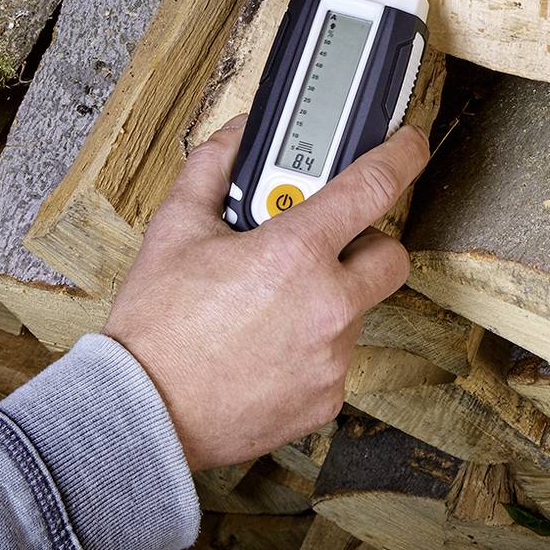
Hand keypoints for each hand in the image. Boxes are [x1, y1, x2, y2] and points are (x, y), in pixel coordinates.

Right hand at [104, 116, 428, 470]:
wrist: (142, 415)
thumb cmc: (155, 328)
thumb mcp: (175, 229)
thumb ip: (214, 167)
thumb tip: (240, 135)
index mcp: (295, 253)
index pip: (374, 187)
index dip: (401, 156)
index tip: (408, 146)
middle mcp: (327, 306)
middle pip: (389, 256)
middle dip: (363, 243)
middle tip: (319, 246)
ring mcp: (332, 357)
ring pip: (358, 310)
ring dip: (330, 299)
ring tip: (271, 307)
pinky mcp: (327, 399)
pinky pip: (336, 358)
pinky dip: (312, 348)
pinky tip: (267, 349)